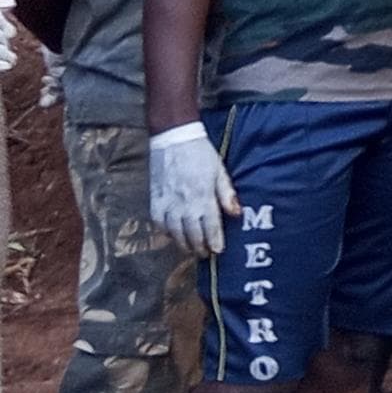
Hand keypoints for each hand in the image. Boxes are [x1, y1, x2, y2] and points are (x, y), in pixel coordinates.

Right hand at [146, 124, 238, 257]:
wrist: (173, 138)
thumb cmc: (200, 154)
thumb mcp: (220, 171)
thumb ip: (227, 194)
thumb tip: (237, 214)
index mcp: (202, 194)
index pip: (210, 225)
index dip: (214, 241)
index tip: (218, 251)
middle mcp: (183, 202)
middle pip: (191, 233)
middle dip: (200, 246)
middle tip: (206, 254)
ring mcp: (166, 202)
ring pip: (174, 232)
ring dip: (183, 243)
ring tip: (192, 250)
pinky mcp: (154, 199)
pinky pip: (159, 222)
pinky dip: (166, 232)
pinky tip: (174, 236)